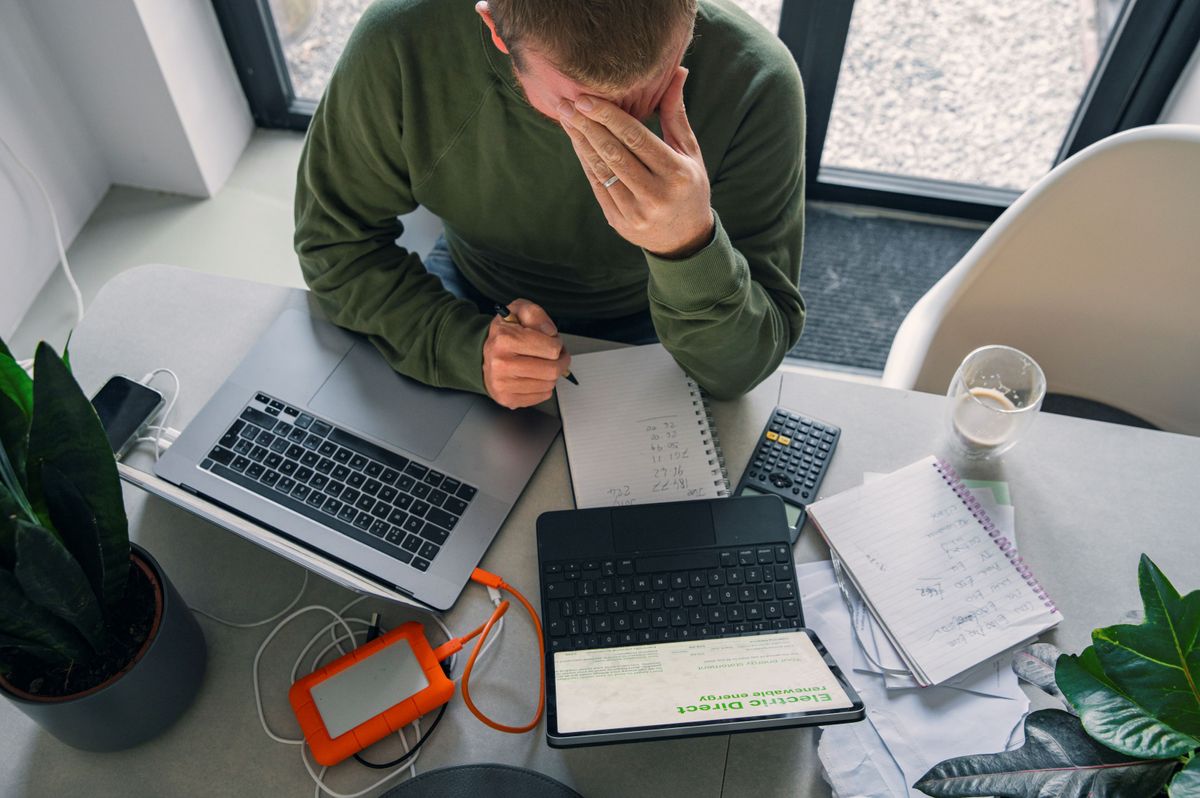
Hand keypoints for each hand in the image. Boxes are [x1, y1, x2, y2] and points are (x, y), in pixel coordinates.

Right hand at [482, 298, 571, 408]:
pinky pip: (542, 396)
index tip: (552, 342)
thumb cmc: (504, 335)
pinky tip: (535, 376)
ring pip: (549, 384)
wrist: (484, 355)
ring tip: (543, 364)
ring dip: (552, 374)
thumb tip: (550, 332)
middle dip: (561, 361)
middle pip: (552, 369)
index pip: (551, 348)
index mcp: (505, 339)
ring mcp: (503, 384)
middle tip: (555, 355)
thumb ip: (536, 314)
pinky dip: (544, 386)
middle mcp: (502, 364)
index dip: (557, 344)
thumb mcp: (517, 311)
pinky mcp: (508, 399)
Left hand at [559, 67, 713, 259]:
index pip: (637, 139)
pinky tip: (576, 140)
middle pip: (614, 153)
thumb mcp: (690, 152)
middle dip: (587, 125)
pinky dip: (585, 160)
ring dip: (580, 141)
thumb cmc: (689, 186)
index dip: (609, 117)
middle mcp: (655, 195)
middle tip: (567, 102)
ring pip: (601, 169)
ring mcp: (635, 212)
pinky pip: (597, 185)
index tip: (587, 98)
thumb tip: (677, 73)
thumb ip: (676, 115)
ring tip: (566, 117)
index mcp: (676, 174)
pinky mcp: (619, 222)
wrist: (684, 240)